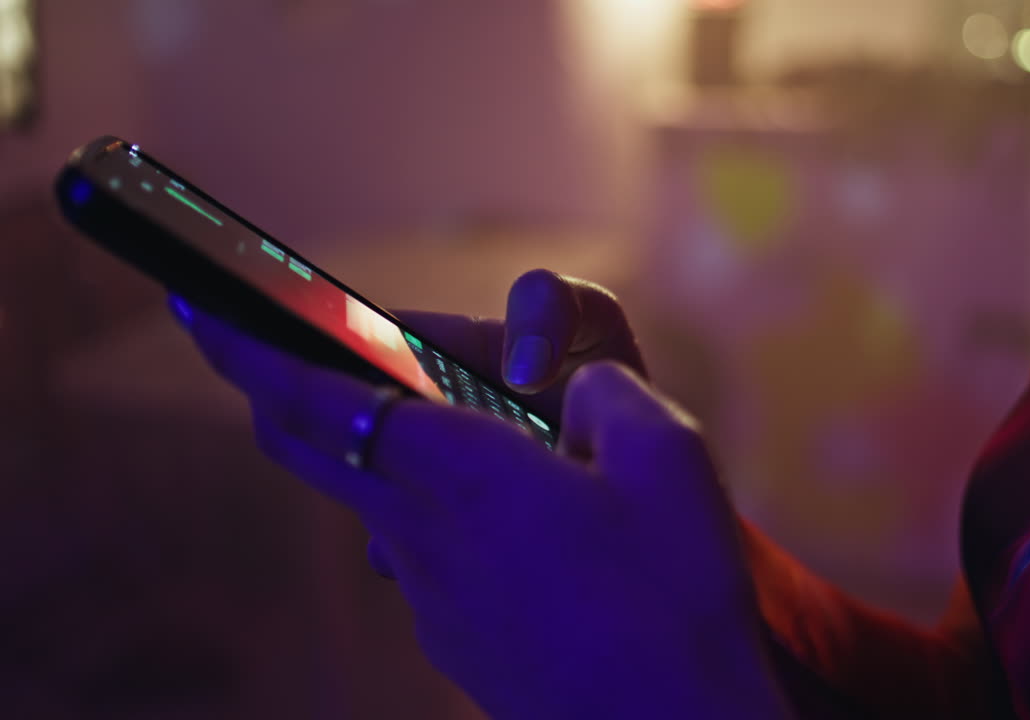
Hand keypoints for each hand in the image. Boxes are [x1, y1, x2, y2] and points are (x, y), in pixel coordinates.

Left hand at [171, 292, 791, 718]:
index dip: (251, 350)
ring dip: (380, 454)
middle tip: (269, 352)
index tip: (200, 313)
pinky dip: (433, 516)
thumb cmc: (674, 594)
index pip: (321, 398)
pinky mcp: (456, 641)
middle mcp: (423, 535)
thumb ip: (600, 389)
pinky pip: (422, 558)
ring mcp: (432, 599)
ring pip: (373, 502)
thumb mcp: (666, 453)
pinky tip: (515, 531)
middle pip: (314, 449)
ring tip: (452, 437)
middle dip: (276, 392)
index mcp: (463, 471)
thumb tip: (567, 389)